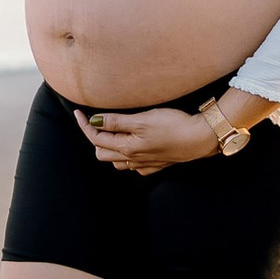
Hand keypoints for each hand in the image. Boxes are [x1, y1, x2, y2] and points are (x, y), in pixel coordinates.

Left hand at [78, 103, 228, 177]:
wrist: (201, 138)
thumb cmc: (173, 125)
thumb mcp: (142, 119)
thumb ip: (116, 122)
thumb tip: (94, 121)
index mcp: (127, 148)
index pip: (97, 138)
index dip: (85, 125)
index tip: (79, 112)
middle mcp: (133, 159)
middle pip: (103, 153)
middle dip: (95, 137)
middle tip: (97, 120)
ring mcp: (145, 164)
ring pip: (118, 161)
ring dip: (110, 148)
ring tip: (113, 132)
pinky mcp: (157, 164)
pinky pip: (135, 165)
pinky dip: (128, 156)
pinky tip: (133, 146)